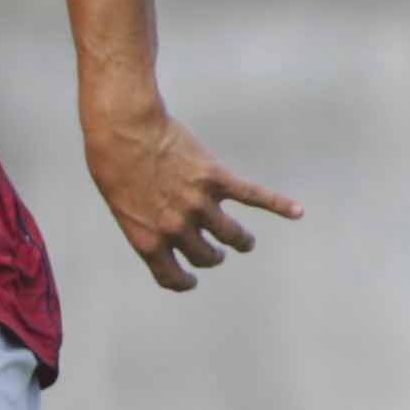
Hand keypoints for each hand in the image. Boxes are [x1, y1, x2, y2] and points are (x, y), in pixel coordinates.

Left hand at [84, 101, 298, 292]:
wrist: (123, 128)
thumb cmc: (112, 163)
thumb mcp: (121, 204)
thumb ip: (145, 223)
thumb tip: (165, 234)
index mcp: (148, 240)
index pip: (172, 277)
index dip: (184, 281)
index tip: (192, 279)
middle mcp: (176, 228)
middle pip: (205, 256)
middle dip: (212, 257)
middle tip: (216, 253)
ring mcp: (198, 204)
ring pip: (231, 236)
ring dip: (240, 241)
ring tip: (244, 242)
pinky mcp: (216, 179)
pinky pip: (254, 197)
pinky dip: (278, 205)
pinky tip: (297, 212)